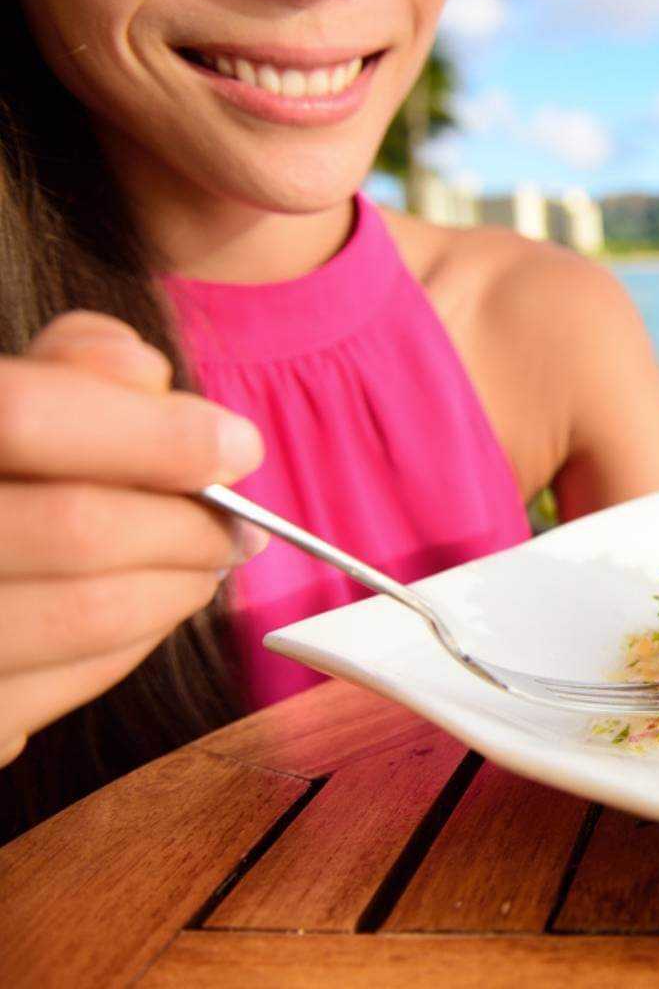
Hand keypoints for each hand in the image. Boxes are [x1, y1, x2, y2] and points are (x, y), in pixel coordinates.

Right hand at [0, 312, 265, 765]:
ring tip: (205, 562)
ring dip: (179, 584)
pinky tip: (147, 606)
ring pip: (90, 614)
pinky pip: (77, 680)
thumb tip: (149, 378)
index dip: (151, 434)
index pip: (25, 419)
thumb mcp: (0, 397)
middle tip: (239, 525)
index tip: (238, 447)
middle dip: (189, 525)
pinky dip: (138, 637)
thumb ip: (67, 372)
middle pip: (78, 529)